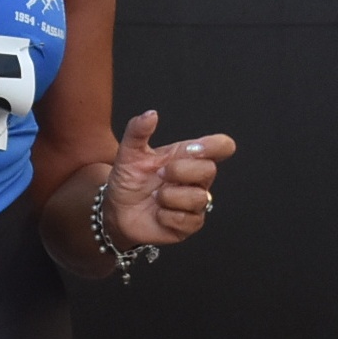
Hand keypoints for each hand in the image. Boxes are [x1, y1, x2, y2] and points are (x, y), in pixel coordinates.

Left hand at [103, 111, 235, 249]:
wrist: (116, 210)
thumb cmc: (129, 180)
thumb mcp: (128, 154)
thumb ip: (137, 131)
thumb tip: (151, 114)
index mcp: (188, 157)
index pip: (221, 146)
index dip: (215, 146)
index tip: (192, 150)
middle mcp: (197, 179)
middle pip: (209, 170)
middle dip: (179, 171)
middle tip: (159, 175)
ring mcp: (195, 202)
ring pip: (198, 197)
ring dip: (169, 196)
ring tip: (155, 196)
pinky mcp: (189, 224)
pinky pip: (188, 220)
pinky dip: (167, 216)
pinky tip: (158, 213)